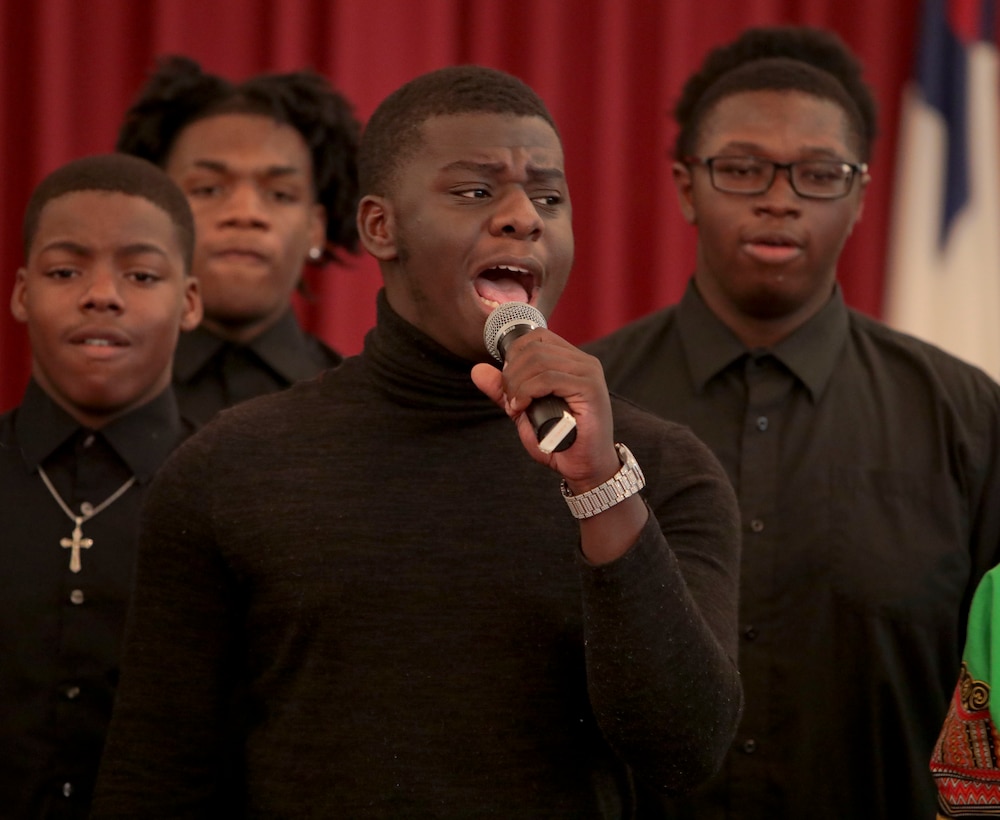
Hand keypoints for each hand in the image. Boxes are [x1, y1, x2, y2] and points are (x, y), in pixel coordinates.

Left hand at [472, 327, 647, 563]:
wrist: (585, 468)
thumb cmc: (559, 440)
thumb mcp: (524, 411)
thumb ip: (503, 390)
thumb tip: (477, 369)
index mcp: (571, 361)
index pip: (536, 337)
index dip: (513, 356)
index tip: (508, 385)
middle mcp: (583, 362)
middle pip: (534, 348)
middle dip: (511, 374)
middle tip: (510, 401)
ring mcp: (589, 374)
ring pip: (538, 361)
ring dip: (517, 385)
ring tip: (516, 407)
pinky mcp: (590, 389)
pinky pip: (549, 378)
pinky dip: (527, 391)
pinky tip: (523, 408)